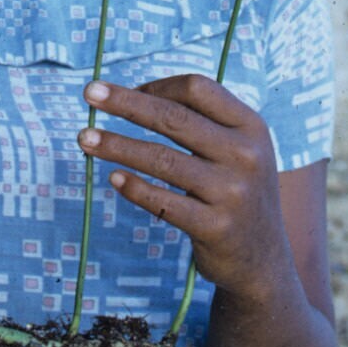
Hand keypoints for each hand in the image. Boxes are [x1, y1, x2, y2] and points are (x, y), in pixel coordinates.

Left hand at [78, 74, 290, 304]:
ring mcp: (232, 193)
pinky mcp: (215, 228)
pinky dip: (134, 187)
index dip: (158, 86)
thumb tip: (138, 94)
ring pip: (161, 158)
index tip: (126, 91)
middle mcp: (245, 155)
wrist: (263, 260)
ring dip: (116, 145)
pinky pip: (163, 202)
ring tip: (84, 138)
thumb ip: (203, 122)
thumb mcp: (239, 150)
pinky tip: (113, 178)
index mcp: (250, 127)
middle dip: (125, 102)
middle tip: (88, 93)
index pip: (198, 89)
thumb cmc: (236, 191)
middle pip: (173, 117)